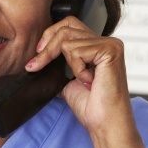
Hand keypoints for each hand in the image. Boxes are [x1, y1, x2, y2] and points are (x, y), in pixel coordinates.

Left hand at [25, 16, 132, 134]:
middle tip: (37, 64)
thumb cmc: (93, 107)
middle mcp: (107, 42)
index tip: (37, 56)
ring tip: (82, 80)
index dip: (50, 36)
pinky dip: (77, 68)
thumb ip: (60, 67)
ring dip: (67, 64)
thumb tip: (39, 60)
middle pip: (66, 27)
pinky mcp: (110, 50)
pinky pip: (77, 50)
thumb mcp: (68, 83)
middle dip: (47, 47)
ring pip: (67, 40)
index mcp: (98, 47)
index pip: (69, 25)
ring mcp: (110, 44)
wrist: (104, 123)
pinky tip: (89, 80)